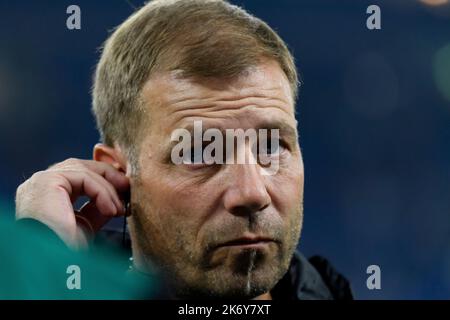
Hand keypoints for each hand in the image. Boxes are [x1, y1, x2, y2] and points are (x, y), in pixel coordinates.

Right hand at [15, 158, 129, 248]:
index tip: (123, 192)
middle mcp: (39, 186)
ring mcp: (41, 181)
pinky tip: (110, 209)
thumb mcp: (84, 226)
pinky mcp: (48, 181)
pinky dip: (101, 192)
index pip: (76, 178)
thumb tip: (115, 199)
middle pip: (79, 167)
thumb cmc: (63, 251)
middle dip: (107, 176)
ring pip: (83, 171)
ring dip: (107, 187)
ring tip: (119, 207)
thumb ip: (95, 209)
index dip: (101, 182)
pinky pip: (83, 178)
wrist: (50, 262)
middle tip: (127, 188)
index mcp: (44, 196)